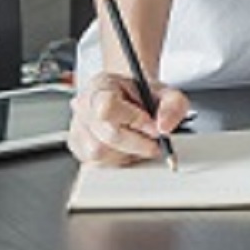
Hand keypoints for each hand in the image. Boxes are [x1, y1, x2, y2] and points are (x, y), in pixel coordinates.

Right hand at [67, 70, 189, 166]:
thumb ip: (172, 105)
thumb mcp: (165, 92)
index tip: (154, 126)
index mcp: (101, 85)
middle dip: (138, 143)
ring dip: (128, 153)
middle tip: (156, 142)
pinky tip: (127, 148)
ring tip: (140, 141)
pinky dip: (118, 160)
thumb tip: (164, 127)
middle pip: (107, 136)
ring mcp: (77, 128)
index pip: (108, 107)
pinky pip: (98, 163)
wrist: (128, 97)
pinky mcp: (78, 148)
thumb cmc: (142, 95)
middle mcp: (84, 106)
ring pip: (101, 153)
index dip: (134, 120)